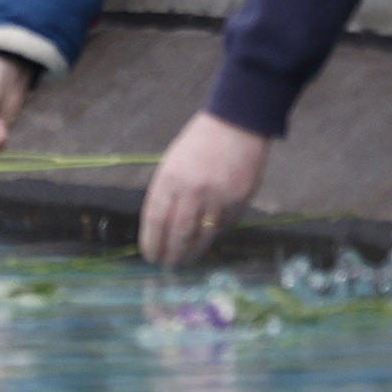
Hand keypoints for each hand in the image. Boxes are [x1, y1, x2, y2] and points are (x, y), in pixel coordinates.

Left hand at [139, 112, 268, 266]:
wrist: (236, 125)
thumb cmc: (198, 145)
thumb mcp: (172, 164)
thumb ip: (167, 193)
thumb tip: (162, 227)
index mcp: (170, 178)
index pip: (156, 220)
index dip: (152, 242)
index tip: (150, 256)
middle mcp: (192, 190)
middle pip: (179, 233)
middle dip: (172, 254)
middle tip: (169, 265)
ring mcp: (218, 197)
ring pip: (203, 235)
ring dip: (193, 252)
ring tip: (186, 260)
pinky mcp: (240, 201)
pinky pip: (225, 226)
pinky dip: (215, 234)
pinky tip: (208, 239)